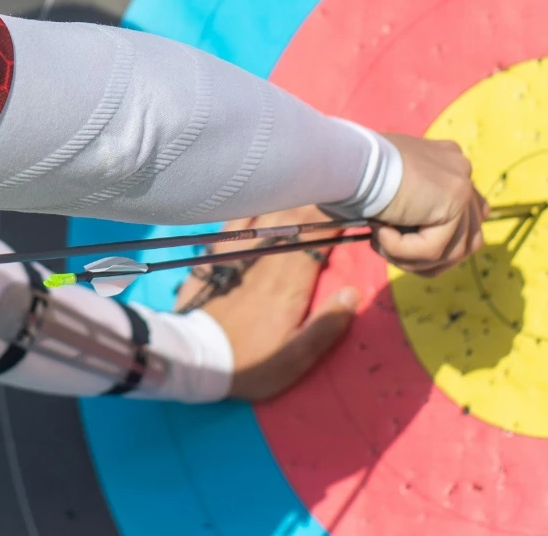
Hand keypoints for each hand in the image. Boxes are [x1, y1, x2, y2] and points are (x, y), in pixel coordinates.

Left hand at [180, 208, 359, 401]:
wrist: (195, 359)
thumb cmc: (251, 362)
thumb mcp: (296, 358)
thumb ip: (327, 325)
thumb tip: (352, 291)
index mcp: (290, 282)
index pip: (318, 238)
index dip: (335, 218)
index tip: (349, 206)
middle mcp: (266, 260)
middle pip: (295, 219)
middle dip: (315, 201)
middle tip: (331, 190)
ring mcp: (238, 254)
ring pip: (266, 214)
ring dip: (287, 198)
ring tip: (303, 185)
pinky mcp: (215, 255)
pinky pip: (235, 222)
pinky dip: (251, 207)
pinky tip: (259, 196)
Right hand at [370, 133, 486, 276]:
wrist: (349, 159)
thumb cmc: (356, 172)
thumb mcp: (391, 186)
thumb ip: (414, 205)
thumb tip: (417, 237)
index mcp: (447, 162)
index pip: (468, 214)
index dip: (439, 240)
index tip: (402, 241)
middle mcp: (461, 170)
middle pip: (468, 238)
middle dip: (430, 257)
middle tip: (389, 250)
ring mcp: (462, 186)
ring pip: (452, 251)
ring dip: (412, 258)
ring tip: (379, 243)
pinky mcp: (454, 203)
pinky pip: (434, 250)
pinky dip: (402, 251)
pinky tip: (379, 233)